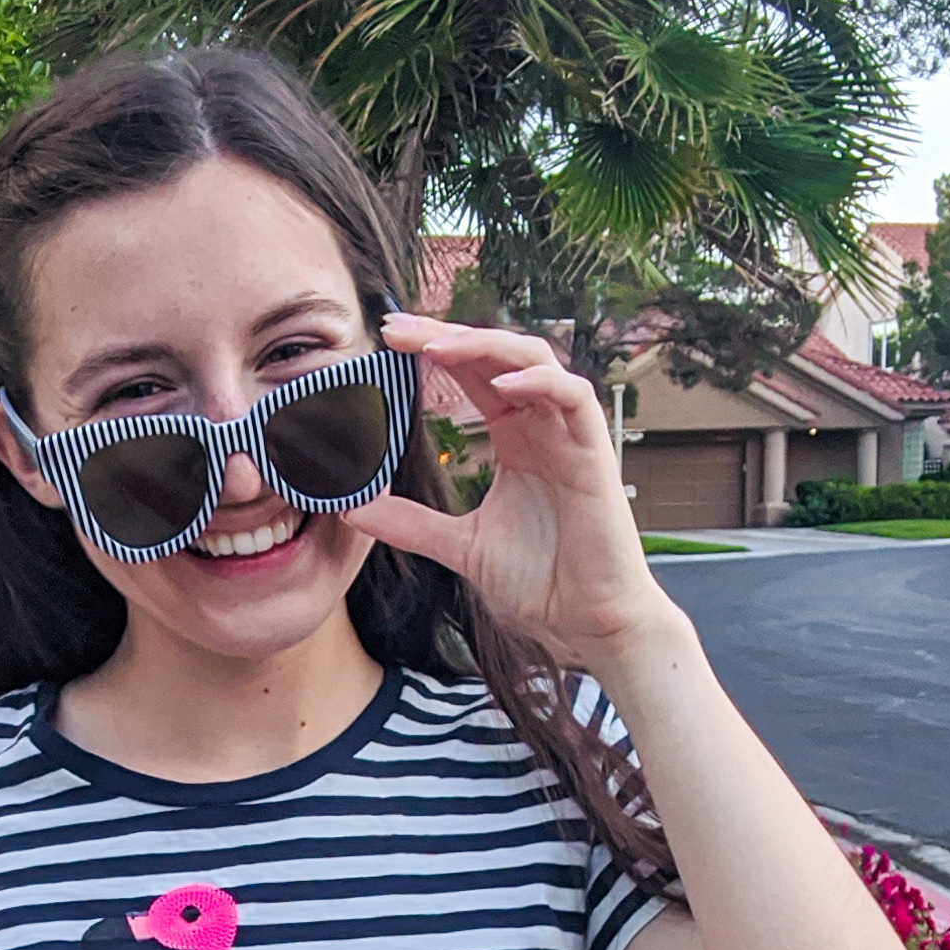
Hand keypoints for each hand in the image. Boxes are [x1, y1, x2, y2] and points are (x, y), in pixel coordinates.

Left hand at [359, 314, 675, 675]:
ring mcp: (570, 435)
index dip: (434, 349)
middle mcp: (542, 425)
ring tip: (438, 347)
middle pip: (497, 354)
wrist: (589, 621)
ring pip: (535, 360)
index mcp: (514, 437)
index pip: (472, 373)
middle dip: (448, 334)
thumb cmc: (542, 580)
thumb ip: (411, 524)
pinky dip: (540, 383)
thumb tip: (354, 511)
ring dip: (487, 346)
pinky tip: (502, 384)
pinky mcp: (595, 453)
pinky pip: (574, 396)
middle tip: (397, 329)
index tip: (387, 340)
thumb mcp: (460, 545)